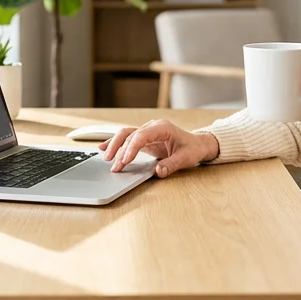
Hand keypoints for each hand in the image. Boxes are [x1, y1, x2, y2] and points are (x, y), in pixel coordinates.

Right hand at [98, 119, 220, 177]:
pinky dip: (115, 143)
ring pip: (126, 134)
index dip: (132, 148)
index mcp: (163, 128)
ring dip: (115, 146)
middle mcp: (152, 126)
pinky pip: (127, 138)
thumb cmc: (192, 149)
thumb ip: (171, 165)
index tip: (125, 161)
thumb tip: (158, 172)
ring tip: (107, 159)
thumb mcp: (186, 158)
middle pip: (130, 134)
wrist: (197, 144)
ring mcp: (147, 131)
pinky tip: (103, 147)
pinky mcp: (144, 137)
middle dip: (120, 150)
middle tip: (114, 166)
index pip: (142, 136)